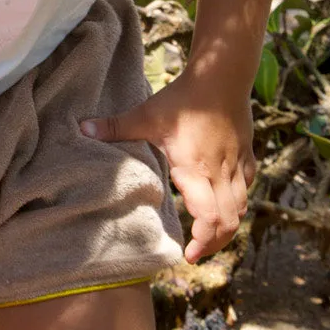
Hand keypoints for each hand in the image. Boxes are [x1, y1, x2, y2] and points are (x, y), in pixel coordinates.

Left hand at [80, 69, 255, 262]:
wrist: (222, 75)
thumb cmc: (184, 98)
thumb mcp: (147, 115)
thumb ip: (116, 127)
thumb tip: (83, 129)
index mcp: (196, 171)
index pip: (210, 220)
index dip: (203, 243)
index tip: (188, 254)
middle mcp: (220, 174)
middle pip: (229, 222)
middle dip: (215, 243)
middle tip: (196, 251)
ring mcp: (237, 164)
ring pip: (240, 207)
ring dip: (227, 225)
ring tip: (209, 233)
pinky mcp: (246, 154)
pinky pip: (247, 185)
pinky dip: (237, 199)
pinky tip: (224, 199)